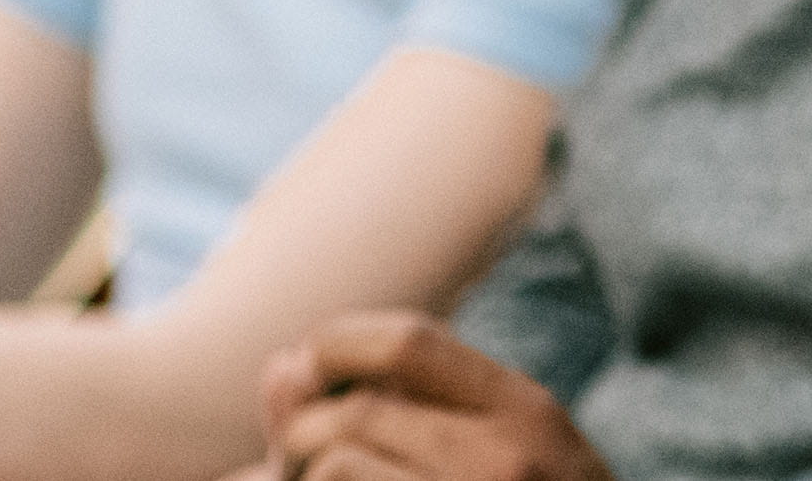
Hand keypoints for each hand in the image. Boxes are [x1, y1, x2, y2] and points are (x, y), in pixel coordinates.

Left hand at [255, 311, 607, 480]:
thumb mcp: (494, 459)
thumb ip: (391, 410)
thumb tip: (284, 368)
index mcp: (528, 414)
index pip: (406, 343)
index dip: (338, 350)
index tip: (316, 380)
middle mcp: (510, 459)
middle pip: (355, 411)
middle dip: (303, 438)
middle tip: (300, 468)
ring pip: (336, 463)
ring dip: (305, 479)